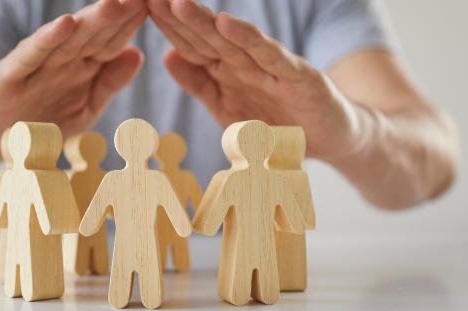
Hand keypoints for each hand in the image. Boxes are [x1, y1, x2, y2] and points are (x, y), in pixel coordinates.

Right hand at [0, 0, 146, 164]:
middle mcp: (61, 59)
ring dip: (91, 20)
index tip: (160, 5)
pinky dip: (47, 40)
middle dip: (120, 14)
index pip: (113, 40)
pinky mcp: (10, 75)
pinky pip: (31, 55)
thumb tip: (138, 53)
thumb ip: (109, 82)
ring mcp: (35, 65)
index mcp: (82, 65)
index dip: (135, 24)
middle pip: (95, 33)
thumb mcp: (84, 107)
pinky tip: (65, 24)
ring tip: (115, 2)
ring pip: (68, 39)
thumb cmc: (38, 121)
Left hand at [148, 0, 362, 160]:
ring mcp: (271, 67)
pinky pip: (270, 57)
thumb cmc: (277, 122)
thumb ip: (200, 83)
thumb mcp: (228, 107)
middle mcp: (245, 61)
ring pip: (232, 40)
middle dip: (176, 14)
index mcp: (225, 70)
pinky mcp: (297, 76)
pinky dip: (249, 40)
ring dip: (204, 21)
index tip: (136, 6)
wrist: (331, 139)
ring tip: (178, 2)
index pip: (188, 44)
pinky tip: (228, 24)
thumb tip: (168, 55)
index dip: (163, 26)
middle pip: (204, 35)